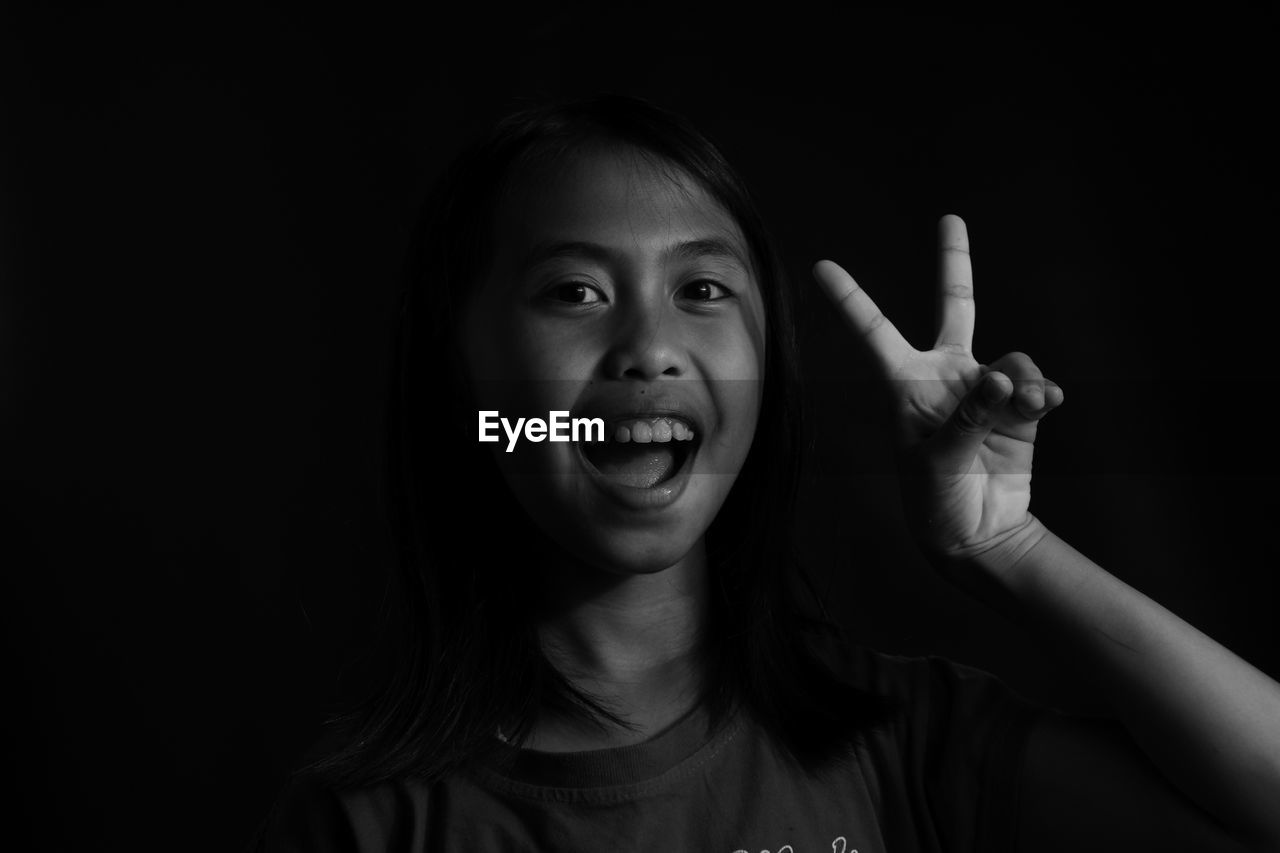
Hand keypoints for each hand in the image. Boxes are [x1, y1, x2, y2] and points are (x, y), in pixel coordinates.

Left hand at [812, 215, 1063, 576]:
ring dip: (1018, 383)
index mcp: (904, 385)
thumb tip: (1002, 378)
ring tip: (1020, 410)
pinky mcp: (1021, 406)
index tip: (820, 266)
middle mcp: (945, 376)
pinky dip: (1042, 393)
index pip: (873, 333)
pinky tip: (1044, 406)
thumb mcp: (936, 463)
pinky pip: (1036, 383)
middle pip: (954, 306)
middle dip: (953, 261)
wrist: (978, 533)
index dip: (850, 298)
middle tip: (950, 218)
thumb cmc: (936, 502)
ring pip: (1011, 360)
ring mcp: (985, 388)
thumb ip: (969, 417)